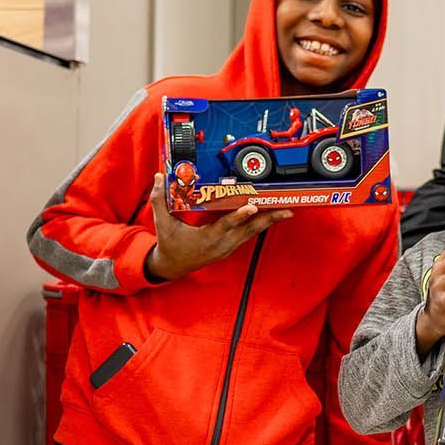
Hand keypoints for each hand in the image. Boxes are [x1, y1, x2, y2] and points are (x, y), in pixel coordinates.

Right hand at [143, 174, 290, 280]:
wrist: (172, 266)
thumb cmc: (169, 244)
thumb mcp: (162, 223)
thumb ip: (159, 200)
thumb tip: (158, 177)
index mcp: (207, 238)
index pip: (226, 225)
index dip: (240, 216)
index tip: (253, 207)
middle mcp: (222, 244)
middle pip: (249, 230)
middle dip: (268, 219)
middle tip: (286, 210)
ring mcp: (228, 247)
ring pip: (252, 233)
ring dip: (269, 222)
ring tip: (286, 211)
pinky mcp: (230, 248)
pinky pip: (248, 235)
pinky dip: (260, 226)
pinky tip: (271, 217)